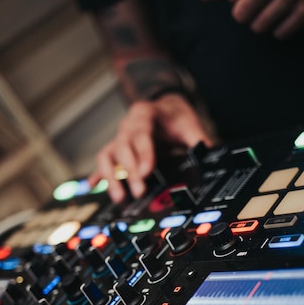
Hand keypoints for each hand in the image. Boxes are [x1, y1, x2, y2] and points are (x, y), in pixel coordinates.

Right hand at [88, 94, 213, 202]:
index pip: (141, 134)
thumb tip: (210, 153)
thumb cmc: (174, 116)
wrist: (164, 107)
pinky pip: (104, 163)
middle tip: (139, 192)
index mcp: (144, 114)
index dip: (142, 154)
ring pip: (107, 156)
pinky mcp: (116, 150)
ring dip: (111, 177)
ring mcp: (119, 138)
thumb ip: (198, 139)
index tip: (146, 172)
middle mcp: (127, 126)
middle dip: (130, 172)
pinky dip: (98, 175)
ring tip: (119, 197)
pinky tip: (93, 187)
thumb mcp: (189, 123)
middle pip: (122, 148)